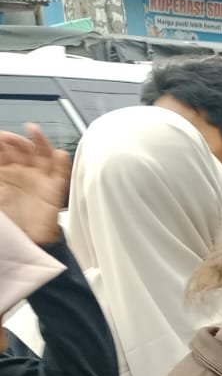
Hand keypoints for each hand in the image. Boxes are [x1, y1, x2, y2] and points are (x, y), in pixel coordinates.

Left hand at [0, 125, 67, 244]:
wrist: (22, 244)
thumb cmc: (5, 223)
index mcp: (4, 174)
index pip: (4, 150)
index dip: (1, 141)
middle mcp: (22, 174)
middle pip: (23, 149)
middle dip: (17, 140)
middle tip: (10, 139)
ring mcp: (39, 181)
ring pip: (42, 155)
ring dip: (39, 142)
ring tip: (33, 131)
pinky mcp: (54, 191)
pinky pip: (61, 173)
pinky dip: (61, 163)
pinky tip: (57, 154)